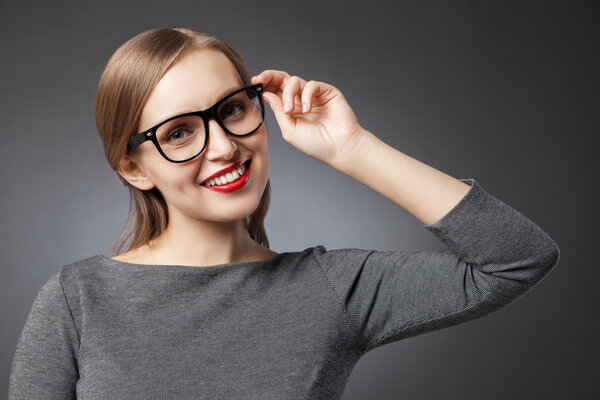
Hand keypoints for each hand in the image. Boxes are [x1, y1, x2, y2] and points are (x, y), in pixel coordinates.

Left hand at [251, 70, 365, 165]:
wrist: (339, 147)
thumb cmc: (316, 144)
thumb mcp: (289, 130)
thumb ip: (278, 111)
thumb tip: (267, 94)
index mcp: (290, 110)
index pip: (275, 91)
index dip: (265, 85)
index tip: (255, 83)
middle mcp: (301, 100)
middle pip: (283, 80)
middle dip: (270, 76)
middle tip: (261, 79)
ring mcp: (314, 95)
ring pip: (295, 81)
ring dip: (288, 93)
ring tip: (291, 111)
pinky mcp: (327, 91)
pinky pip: (311, 85)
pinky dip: (306, 95)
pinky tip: (308, 109)